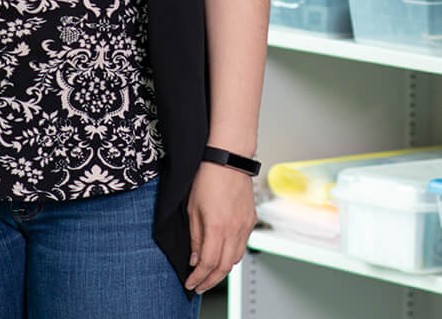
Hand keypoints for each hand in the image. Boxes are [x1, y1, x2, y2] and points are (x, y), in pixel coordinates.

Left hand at [184, 160, 256, 293]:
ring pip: (236, 259)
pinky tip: (223, 254)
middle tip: (199, 285)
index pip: (208, 264)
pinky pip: (242, 245)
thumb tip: (194, 258)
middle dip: (210, 281)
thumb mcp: (192, 208)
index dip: (198, 278)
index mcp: (217, 227)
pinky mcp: (250, 220)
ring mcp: (245, 225)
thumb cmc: (208, 176)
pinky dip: (232, 255)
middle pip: (225, 267)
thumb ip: (195, 236)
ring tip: (210, 274)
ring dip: (222, 270)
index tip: (190, 283)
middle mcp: (234, 229)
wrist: (228, 157)